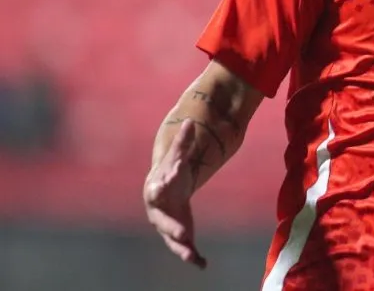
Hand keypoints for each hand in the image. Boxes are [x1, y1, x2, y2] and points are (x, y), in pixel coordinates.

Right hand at [143, 119, 207, 267]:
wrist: (164, 189)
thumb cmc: (171, 171)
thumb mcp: (178, 156)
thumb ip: (184, 141)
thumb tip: (190, 122)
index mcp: (157, 190)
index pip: (158, 189)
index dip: (162, 187)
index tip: (164, 186)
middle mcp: (159, 211)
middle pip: (163, 221)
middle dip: (171, 227)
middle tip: (182, 233)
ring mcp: (168, 224)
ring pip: (172, 239)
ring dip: (182, 249)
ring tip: (192, 258)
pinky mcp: (179, 233)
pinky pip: (185, 246)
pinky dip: (193, 256)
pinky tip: (203, 264)